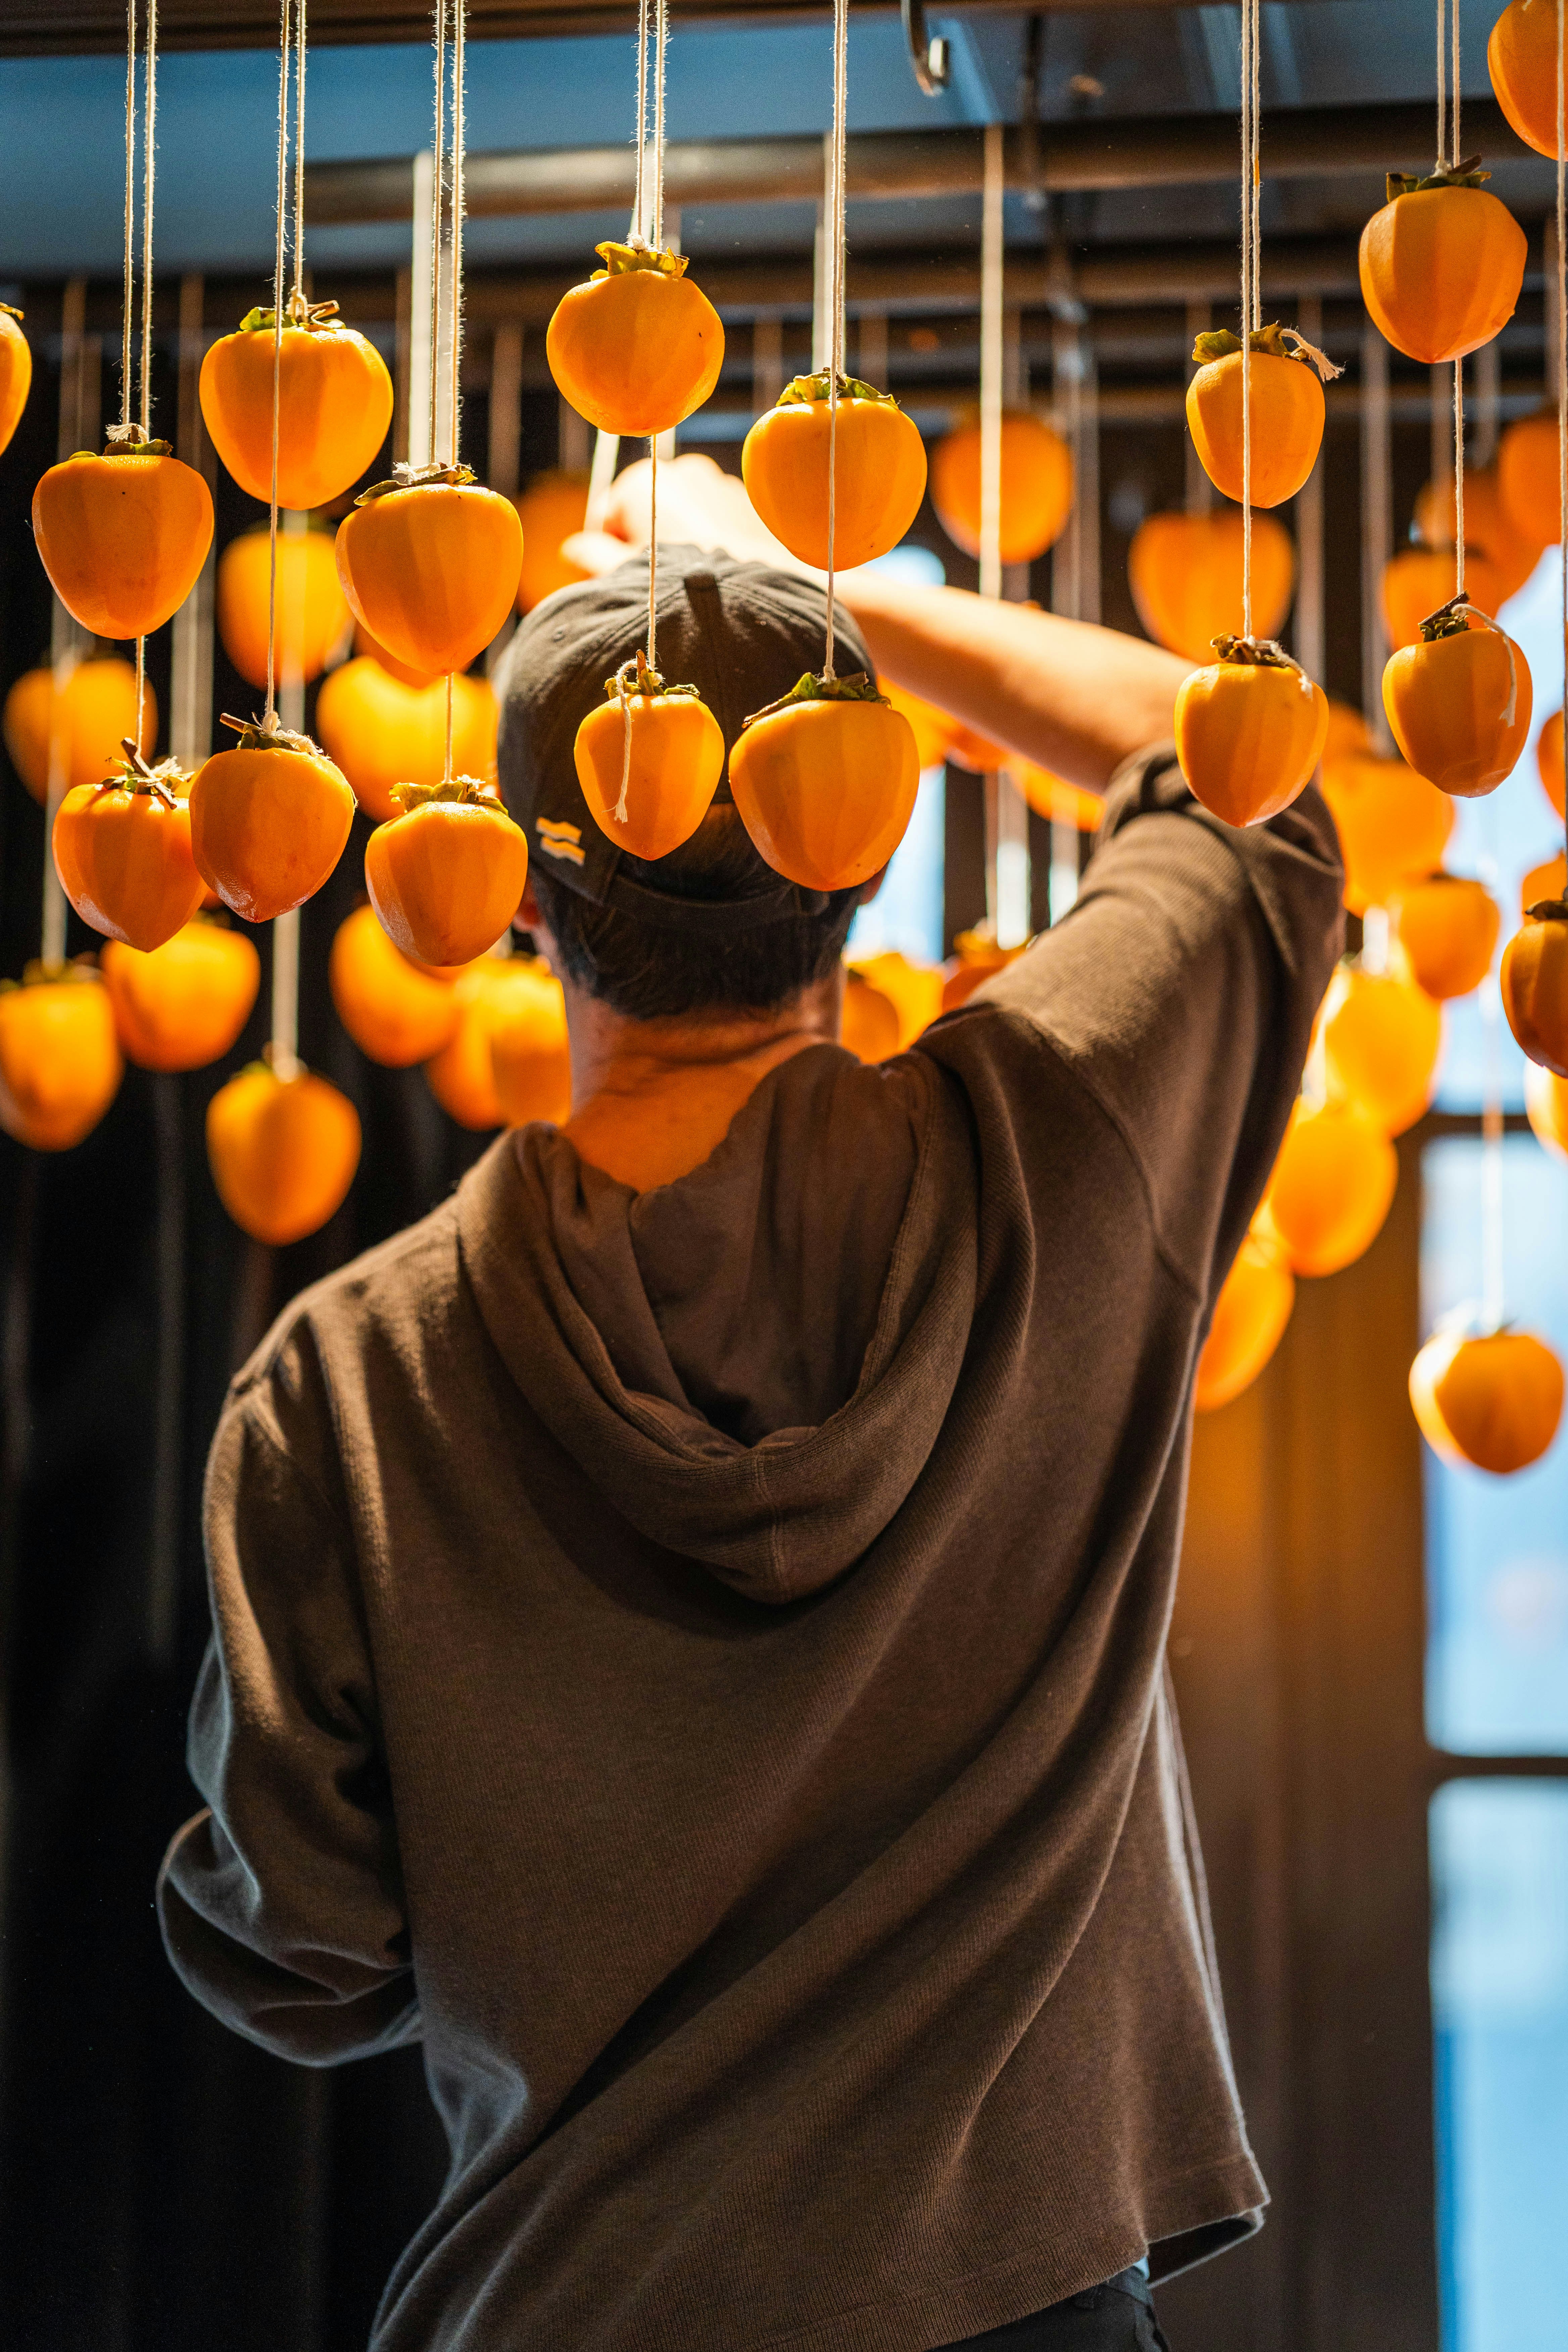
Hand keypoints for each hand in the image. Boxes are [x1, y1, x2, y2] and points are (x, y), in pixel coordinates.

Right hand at [560, 453, 817, 581]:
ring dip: (683, 544)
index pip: (610, 511)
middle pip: (652, 510)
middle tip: (652, 585)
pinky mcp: (755, 508)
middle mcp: (686, 471)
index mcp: (645, 478)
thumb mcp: (621, 577)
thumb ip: (593, 557)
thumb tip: (574, 549)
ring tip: (689, 586)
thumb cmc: (674, 589)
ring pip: (689, 516)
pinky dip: (716, 545)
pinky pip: (723, 524)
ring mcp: (724, 485)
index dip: (605, 548)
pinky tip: (720, 579)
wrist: (747, 603)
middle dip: (648, 543)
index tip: (612, 579)